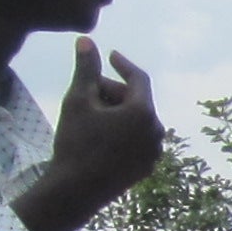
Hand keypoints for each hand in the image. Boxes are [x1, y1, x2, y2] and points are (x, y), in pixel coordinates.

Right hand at [14, 40, 164, 230]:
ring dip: (116, 113)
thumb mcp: (78, 100)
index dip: (122, 64)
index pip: (138, 78)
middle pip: (135, 100)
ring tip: (90, 116)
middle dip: (112, 92)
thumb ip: (86, 69)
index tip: (110, 55)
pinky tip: (98, 135)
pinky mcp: (146, 168)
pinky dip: (121, 131)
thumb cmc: (75, 142)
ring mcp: (154, 152)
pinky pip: (136, 139)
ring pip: (136, 121)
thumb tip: (86, 40)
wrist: (75, 190)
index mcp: (143, 112)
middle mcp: (156, 132)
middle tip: (86, 93)